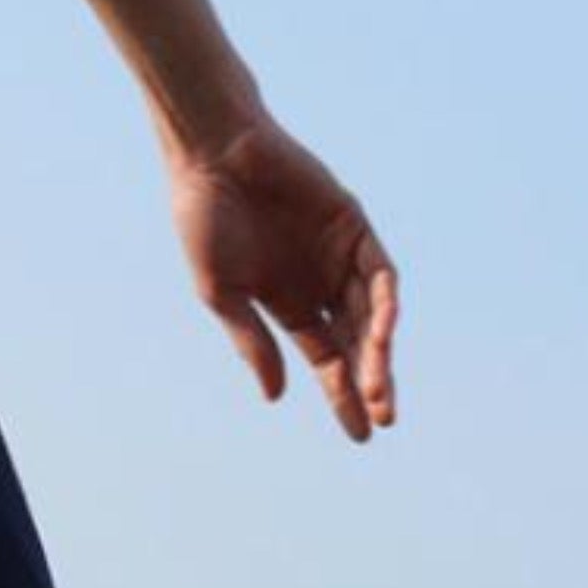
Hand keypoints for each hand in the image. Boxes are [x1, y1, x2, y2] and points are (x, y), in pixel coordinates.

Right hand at [165, 115, 400, 442]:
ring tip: (377, 387)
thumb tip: (276, 396)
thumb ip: (251, 340)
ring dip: (378, 351)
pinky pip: (379, 272)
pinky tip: (381, 334)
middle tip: (380, 417)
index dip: (342, 396)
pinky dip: (384, 303)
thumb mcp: (220, 290)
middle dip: (370, 381)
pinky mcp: (352, 224)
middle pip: (357, 343)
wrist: (212, 151)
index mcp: (288, 301)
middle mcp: (319, 282)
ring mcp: (338, 253)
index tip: (361, 436)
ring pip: (372, 314)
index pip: (326, 359)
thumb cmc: (204, 216)